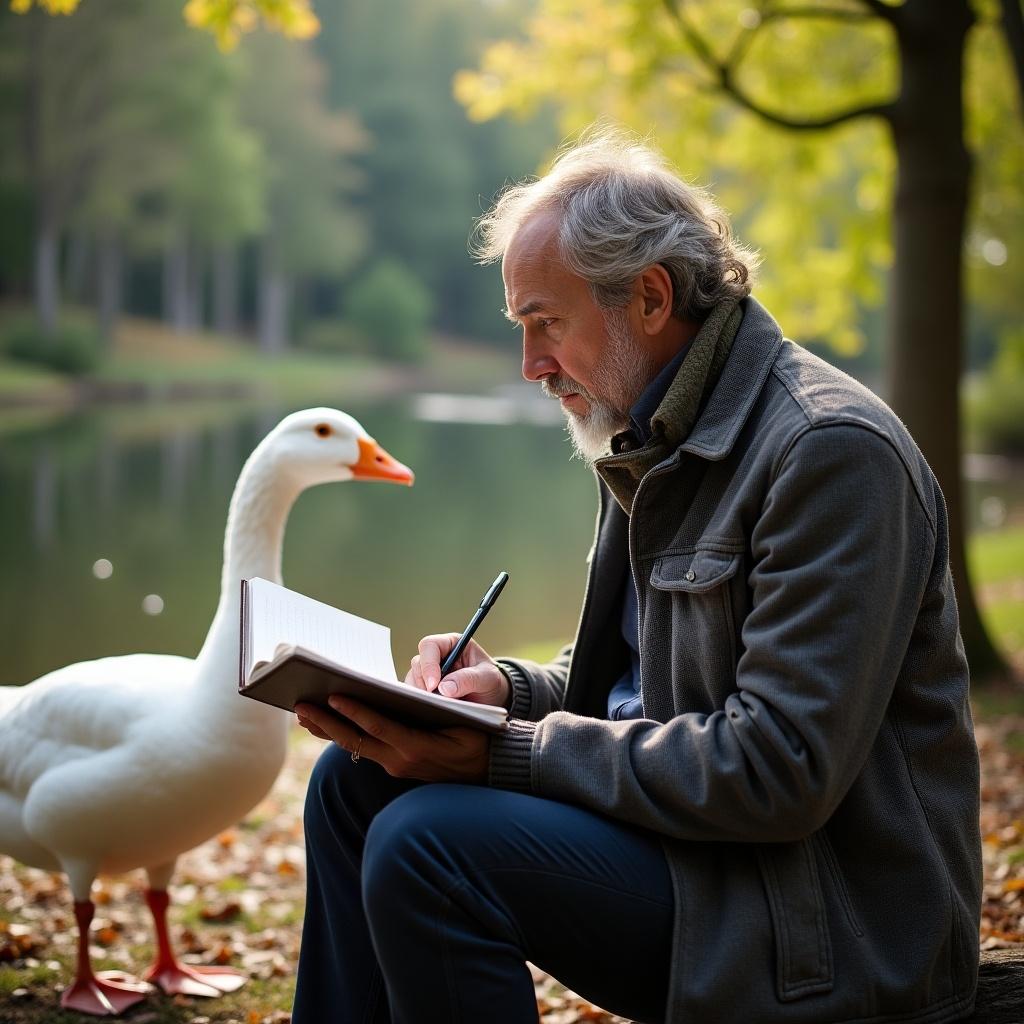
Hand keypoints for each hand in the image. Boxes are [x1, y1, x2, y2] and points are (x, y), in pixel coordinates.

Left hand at [295, 696, 490, 782]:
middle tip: (300, 705)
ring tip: (304, 713)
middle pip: (355, 739)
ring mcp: (395, 766)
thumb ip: (432, 709)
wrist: (489, 770)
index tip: (333, 696)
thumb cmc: (478, 738)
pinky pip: (363, 749)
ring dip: (327, 730)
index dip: (353, 711)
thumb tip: (406, 690)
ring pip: (354, 746)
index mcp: (416, 747)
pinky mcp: (394, 765)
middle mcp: (400, 761)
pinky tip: (327, 724)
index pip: (377, 727)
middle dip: (325, 722)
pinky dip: (343, 735)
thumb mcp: (460, 721)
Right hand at [406, 633, 509, 707]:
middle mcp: (437, 656)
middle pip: (418, 663)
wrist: (492, 699)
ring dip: (421, 694)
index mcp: (451, 644)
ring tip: (438, 706)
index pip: (430, 645)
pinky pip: (414, 694)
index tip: (433, 685)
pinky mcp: (426, 689)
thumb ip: (469, 679)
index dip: (429, 664)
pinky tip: (433, 709)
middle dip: (424, 683)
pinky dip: (420, 702)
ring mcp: (429, 673)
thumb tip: (445, 688)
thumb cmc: (491, 682)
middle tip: (435, 699)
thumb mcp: (488, 678)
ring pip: (413, 679)